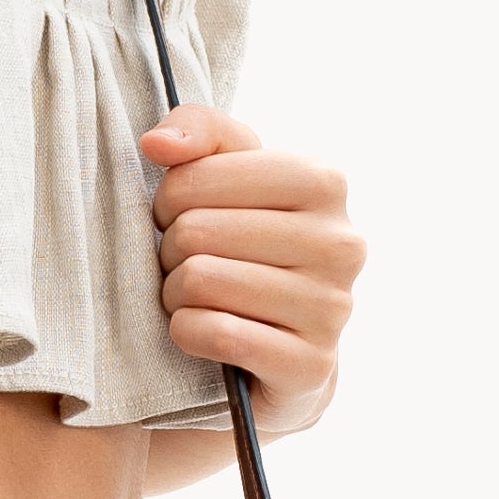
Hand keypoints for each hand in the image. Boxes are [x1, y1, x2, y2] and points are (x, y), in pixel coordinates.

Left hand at [141, 107, 364, 432]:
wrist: (282, 352)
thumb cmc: (247, 249)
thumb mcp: (229, 178)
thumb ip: (199, 133)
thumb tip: (157, 144)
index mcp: (324, 181)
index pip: (197, 176)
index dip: (168, 200)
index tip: (180, 217)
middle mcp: (340, 242)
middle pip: (195, 231)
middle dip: (171, 251)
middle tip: (184, 264)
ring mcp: (332, 306)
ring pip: (201, 281)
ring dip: (175, 295)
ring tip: (193, 297)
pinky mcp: (311, 364)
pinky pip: (218, 334)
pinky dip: (188, 333)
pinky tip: (199, 331)